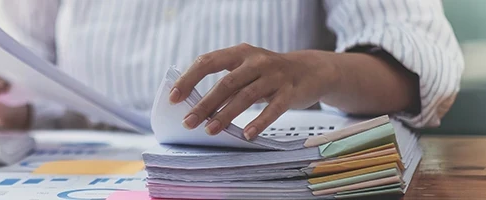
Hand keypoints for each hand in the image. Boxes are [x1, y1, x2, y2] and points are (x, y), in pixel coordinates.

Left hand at [169, 43, 340, 139]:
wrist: (311, 70)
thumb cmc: (270, 73)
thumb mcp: (247, 69)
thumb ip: (226, 81)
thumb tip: (196, 106)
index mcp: (240, 53)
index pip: (208, 61)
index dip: (189, 79)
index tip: (174, 97)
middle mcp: (257, 61)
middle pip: (226, 83)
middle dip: (205, 104)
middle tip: (189, 122)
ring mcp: (275, 75)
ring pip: (246, 96)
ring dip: (226, 115)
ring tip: (210, 130)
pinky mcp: (290, 91)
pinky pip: (274, 108)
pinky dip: (259, 122)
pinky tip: (246, 134)